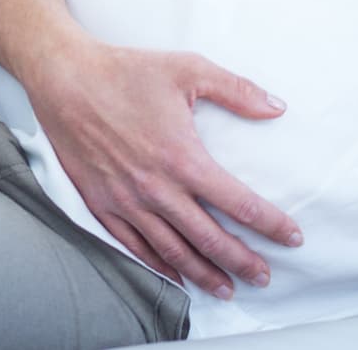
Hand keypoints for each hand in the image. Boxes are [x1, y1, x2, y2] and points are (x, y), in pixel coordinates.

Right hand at [21, 33, 302, 299]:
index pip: (238, 203)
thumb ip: (238, 90)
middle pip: (209, 238)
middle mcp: (157, 188)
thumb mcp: (189, 69)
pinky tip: (177, 277)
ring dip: (204, 273)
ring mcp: (128, 202)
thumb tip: (277, 108)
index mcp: (184, 158)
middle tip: (264, 277)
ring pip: (173, 251)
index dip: (269, 224)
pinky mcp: (103, 205)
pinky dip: (160, 266)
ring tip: (227, 288)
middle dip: (241, 261)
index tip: (292, 237)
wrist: (66, 80)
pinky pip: (136, 247)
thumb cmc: (128, 71)